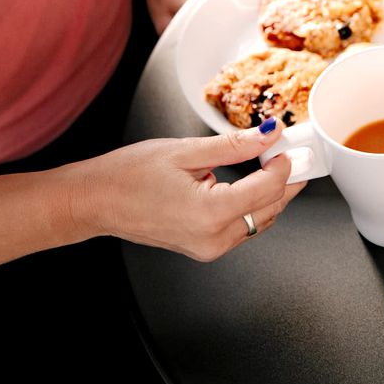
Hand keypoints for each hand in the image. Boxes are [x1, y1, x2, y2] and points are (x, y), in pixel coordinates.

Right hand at [64, 121, 304, 260]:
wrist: (95, 202)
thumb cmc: (127, 177)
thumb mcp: (184, 151)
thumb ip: (234, 146)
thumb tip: (268, 135)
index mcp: (210, 213)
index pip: (268, 188)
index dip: (283, 163)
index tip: (286, 144)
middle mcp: (213, 238)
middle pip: (271, 208)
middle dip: (285, 179)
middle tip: (289, 151)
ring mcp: (209, 248)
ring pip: (261, 220)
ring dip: (271, 193)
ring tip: (270, 162)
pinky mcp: (204, 249)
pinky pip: (243, 228)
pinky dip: (252, 205)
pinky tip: (250, 182)